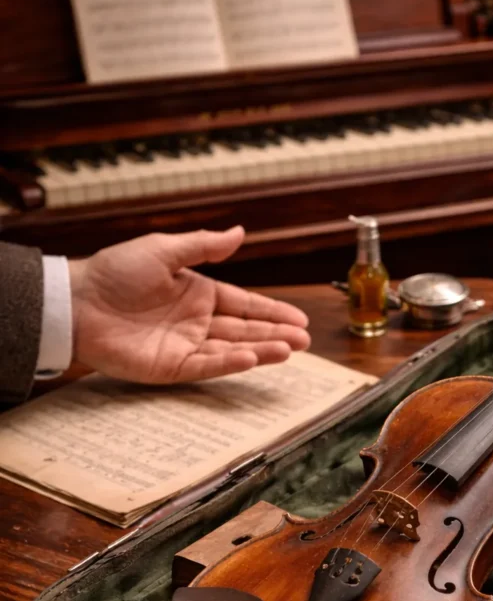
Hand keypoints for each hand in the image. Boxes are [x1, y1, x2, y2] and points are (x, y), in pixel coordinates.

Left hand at [69, 226, 310, 382]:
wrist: (78, 302)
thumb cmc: (114, 272)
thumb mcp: (163, 250)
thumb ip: (203, 246)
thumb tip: (241, 233)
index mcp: (197, 293)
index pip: (244, 305)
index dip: (272, 312)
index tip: (299, 318)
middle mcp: (196, 322)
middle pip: (245, 330)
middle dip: (276, 334)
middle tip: (306, 340)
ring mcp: (185, 346)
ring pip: (232, 349)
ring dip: (262, 350)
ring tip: (291, 349)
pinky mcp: (171, 367)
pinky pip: (207, 365)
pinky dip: (230, 362)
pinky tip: (252, 357)